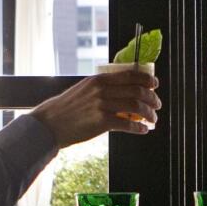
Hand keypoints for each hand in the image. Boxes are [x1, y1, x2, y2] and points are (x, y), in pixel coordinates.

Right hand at [28, 70, 160, 146]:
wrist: (49, 124)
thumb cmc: (66, 108)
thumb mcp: (84, 89)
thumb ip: (102, 88)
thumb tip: (125, 91)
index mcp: (99, 79)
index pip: (130, 74)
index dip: (147, 79)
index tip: (155, 84)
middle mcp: (102, 90)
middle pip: (137, 90)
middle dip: (152, 98)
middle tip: (157, 105)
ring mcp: (102, 106)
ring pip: (136, 107)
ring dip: (149, 114)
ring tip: (153, 119)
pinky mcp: (101, 122)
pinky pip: (128, 124)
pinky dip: (139, 128)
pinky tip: (143, 130)